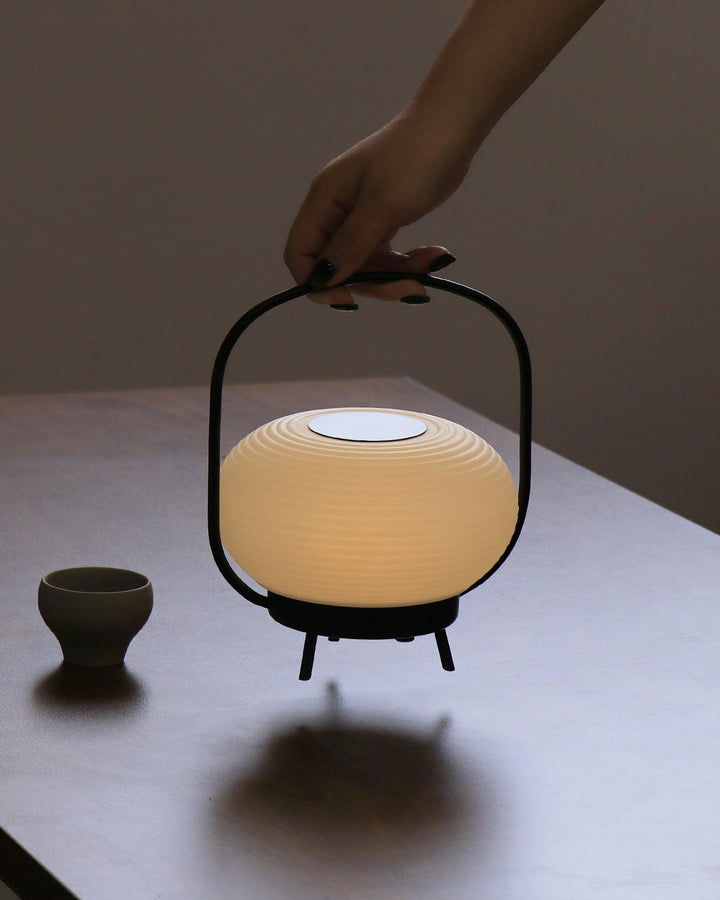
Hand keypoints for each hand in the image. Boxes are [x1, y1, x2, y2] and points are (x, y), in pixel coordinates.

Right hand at [284, 113, 473, 305]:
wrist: (453, 127)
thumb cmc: (414, 159)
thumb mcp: (382, 206)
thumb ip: (350, 245)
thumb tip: (321, 280)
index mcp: (324, 202)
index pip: (301, 254)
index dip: (318, 283)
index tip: (350, 299)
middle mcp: (336, 211)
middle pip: (339, 267)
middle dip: (374, 282)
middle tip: (411, 287)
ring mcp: (360, 216)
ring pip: (367, 265)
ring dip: (398, 274)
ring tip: (431, 264)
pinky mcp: (384, 219)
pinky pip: (387, 254)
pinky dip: (408, 262)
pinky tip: (434, 255)